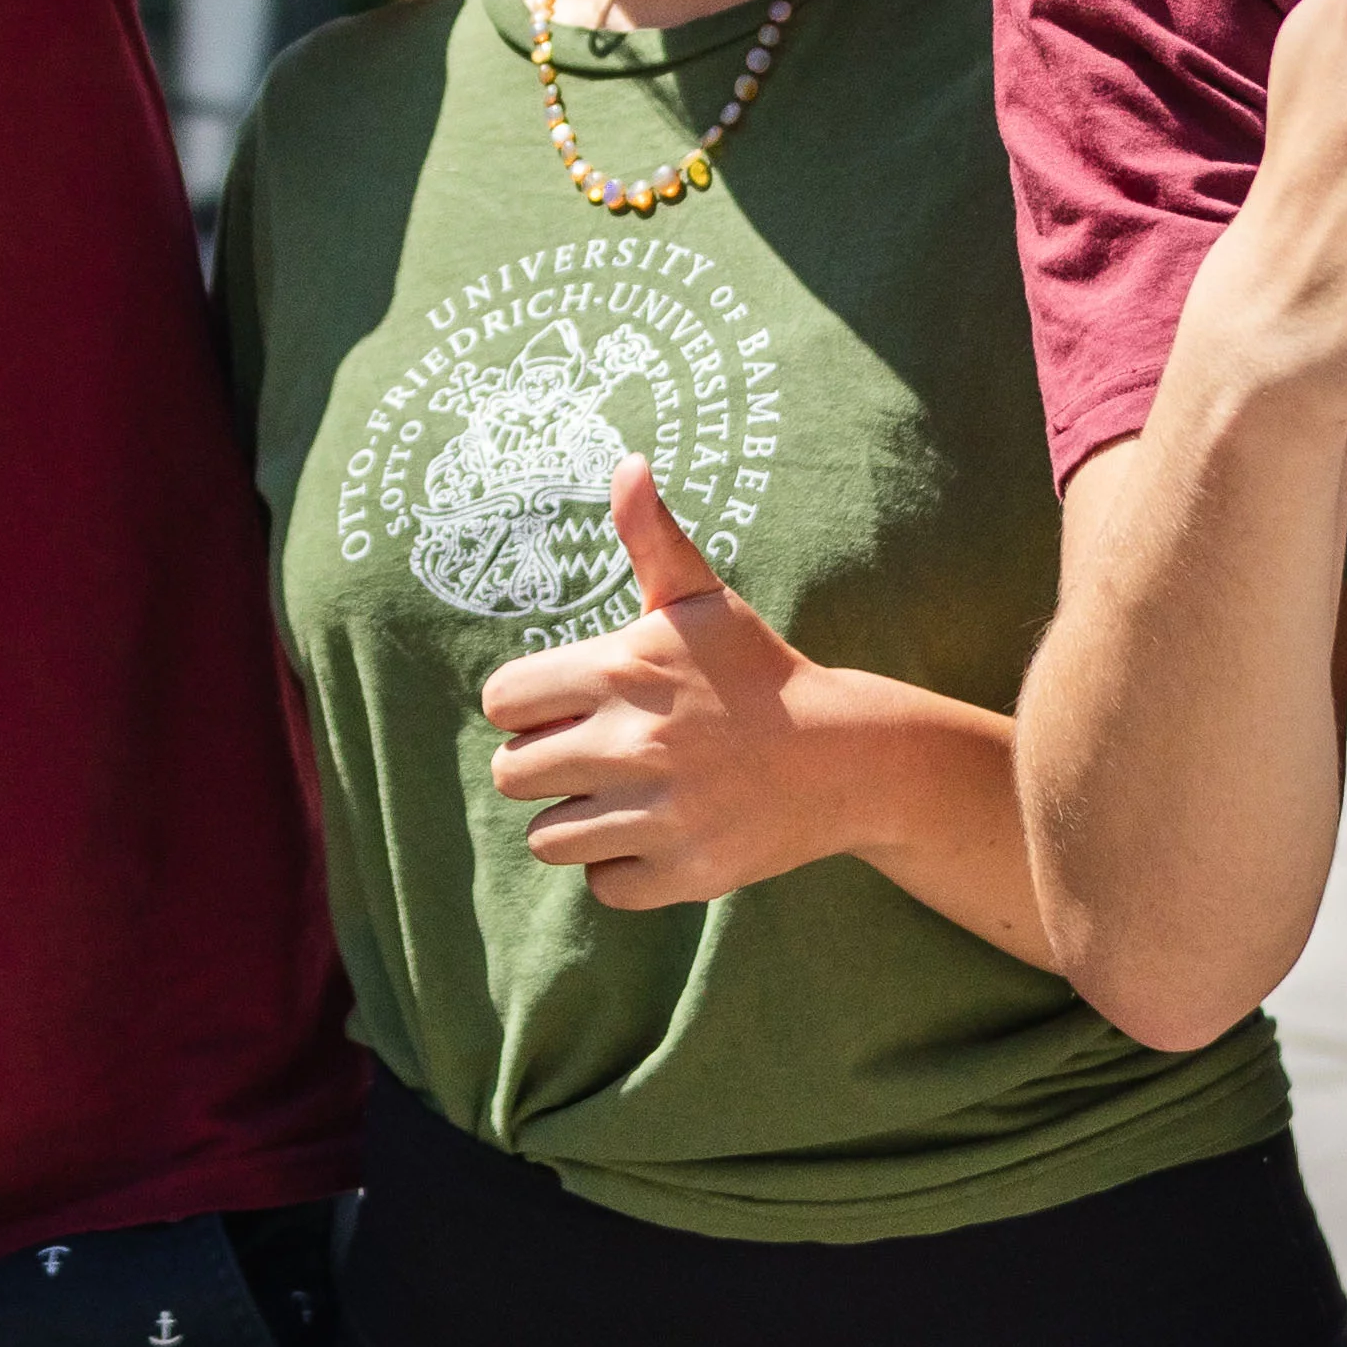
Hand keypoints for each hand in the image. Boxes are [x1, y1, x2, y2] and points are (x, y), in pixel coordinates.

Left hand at [482, 462, 877, 911]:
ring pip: (548, 837)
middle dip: (544, 764)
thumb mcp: (701, 599)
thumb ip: (650, 535)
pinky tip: (657, 832)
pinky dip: (619, 868)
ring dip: (578, 820)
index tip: (570, 705)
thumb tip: (627, 462)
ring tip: (628, 793)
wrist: (844, 755)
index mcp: (622, 670)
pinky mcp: (684, 873)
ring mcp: (659, 814)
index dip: (528, 706)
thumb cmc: (755, 671)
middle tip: (597, 753)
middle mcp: (633, 744)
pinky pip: (600, 884)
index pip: (502, 702)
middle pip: (511, 775)